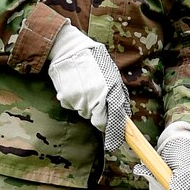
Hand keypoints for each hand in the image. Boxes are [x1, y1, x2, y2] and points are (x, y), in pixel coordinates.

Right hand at [47, 24, 127, 152]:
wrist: (69, 50)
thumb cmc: (94, 61)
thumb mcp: (112, 75)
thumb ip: (118, 95)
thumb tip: (123, 114)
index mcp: (110, 90)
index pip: (114, 118)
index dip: (114, 130)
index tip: (116, 139)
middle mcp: (95, 96)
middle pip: (97, 120)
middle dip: (98, 115)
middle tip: (96, 101)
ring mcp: (79, 98)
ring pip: (84, 113)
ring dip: (85, 106)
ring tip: (84, 87)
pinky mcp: (66, 97)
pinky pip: (72, 106)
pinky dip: (73, 101)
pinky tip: (74, 87)